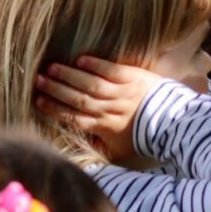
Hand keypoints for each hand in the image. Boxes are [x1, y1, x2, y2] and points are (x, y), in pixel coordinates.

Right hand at [34, 56, 161, 161]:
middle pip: (77, 99)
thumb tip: (79, 151)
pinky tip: (81, 59)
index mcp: (103, 127)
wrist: (173, 122)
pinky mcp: (133, 78)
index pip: (73, 117)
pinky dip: (96, 65)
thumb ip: (98, 148)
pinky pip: (111, 70)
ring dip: (70, 76)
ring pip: (90, 84)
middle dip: (55, 89)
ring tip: (51, 68)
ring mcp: (121, 93)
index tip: (37, 100)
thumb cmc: (144, 136)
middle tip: (38, 80)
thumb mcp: (120, 150)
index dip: (53, 108)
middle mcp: (109, 109)